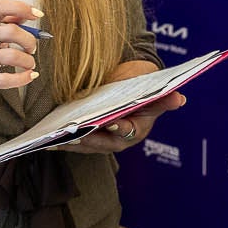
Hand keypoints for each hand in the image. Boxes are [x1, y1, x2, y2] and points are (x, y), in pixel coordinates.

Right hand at [0, 0, 42, 103]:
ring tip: (29, 64)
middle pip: (10, 31)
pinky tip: (29, 75)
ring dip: (28, 61)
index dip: (21, 7)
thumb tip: (27, 13)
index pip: (0, 7)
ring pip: (12, 56)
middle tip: (31, 48)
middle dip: (29, 40)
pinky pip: (7, 79)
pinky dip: (24, 78)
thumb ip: (9, 22)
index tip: (37, 14)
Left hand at [62, 91, 185, 153]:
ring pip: (85, 144)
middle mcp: (118, 139)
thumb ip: (162, 98)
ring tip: (54, 138)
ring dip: (70, 142)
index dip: (116, 128)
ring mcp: (102, 140)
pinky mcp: (88, 136)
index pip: (125, 131)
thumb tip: (180, 98)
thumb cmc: (142, 85)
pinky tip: (47, 138)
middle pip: (100, 142)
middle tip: (71, 134)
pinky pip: (75, 142)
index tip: (108, 124)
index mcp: (136, 129)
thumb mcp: (153, 89)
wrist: (129, 83)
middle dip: (85, 139)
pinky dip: (63, 140)